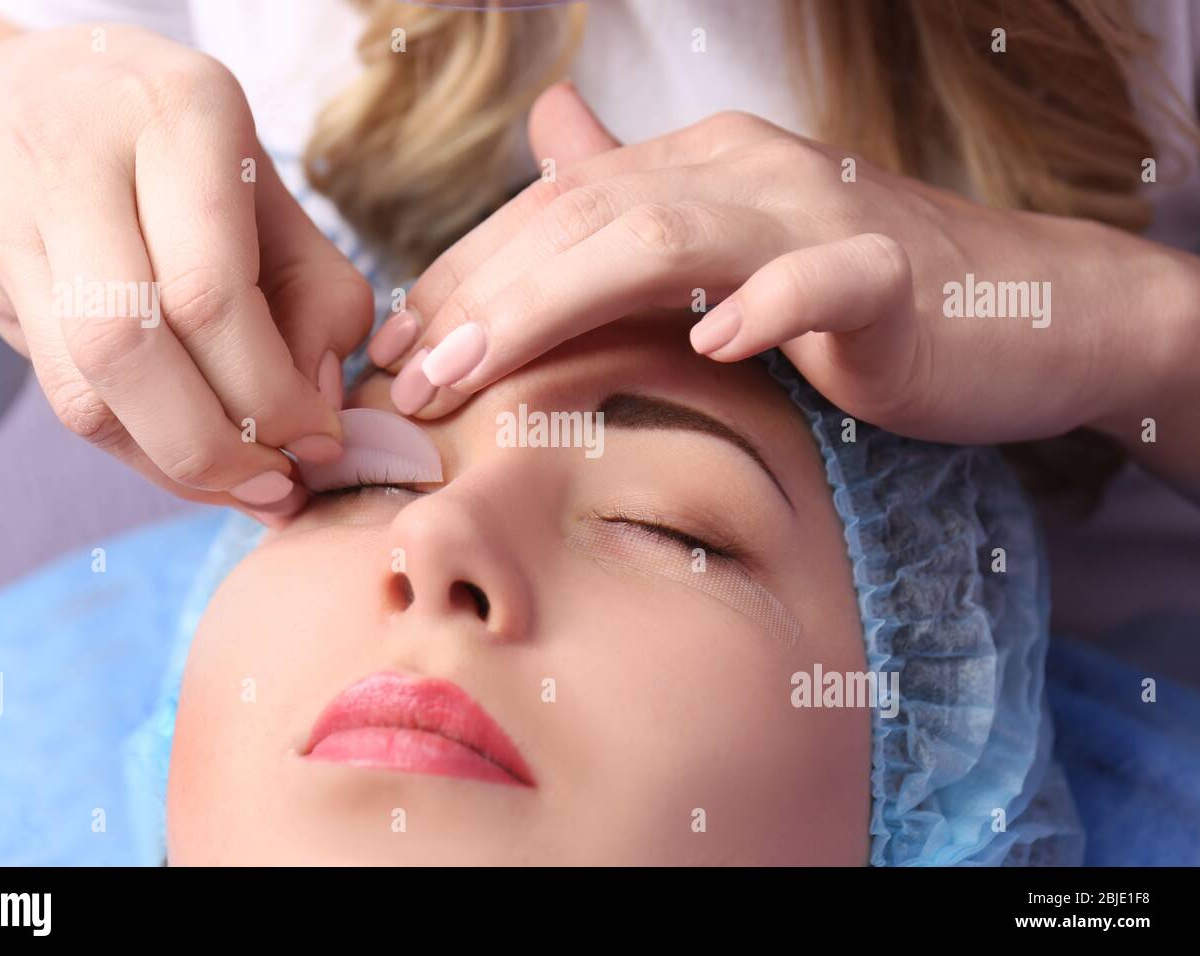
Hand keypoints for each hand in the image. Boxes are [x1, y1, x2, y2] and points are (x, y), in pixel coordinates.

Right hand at [0, 24, 370, 521]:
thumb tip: (316, 411)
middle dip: (217, 444)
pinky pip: (63, 397)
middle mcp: (78, 155)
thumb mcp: (279, 202)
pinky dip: (140, 451)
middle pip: (129, 343)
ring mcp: (12, 212)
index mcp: (180, 117)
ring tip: (247, 486)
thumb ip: (320, 299)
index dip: (271, 391)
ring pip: (85, 386)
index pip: (211, 290)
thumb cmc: (189, 158)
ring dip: (177, 464)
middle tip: (281, 483)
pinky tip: (194, 465)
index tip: (322, 440)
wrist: (40, 95)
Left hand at [374, 82, 1167, 452]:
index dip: (460, 278)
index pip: (549, 214)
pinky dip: (768, 304)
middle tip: (401, 378)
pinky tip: (717, 343)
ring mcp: (819, 213)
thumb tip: (552, 134)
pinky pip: (824, 277)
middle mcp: (741, 169)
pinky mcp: (893, 275)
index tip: (392, 353)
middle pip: (581, 220)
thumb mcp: (729, 245)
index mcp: (693, 168)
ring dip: (558, 301)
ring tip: (477, 372)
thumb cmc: (858, 295)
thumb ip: (639, 199)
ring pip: (667, 234)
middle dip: (476, 299)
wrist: (1023, 311)